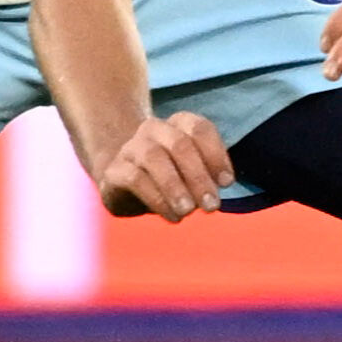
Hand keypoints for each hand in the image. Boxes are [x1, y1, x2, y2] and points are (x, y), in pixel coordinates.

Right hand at [89, 107, 234, 222]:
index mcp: (178, 124)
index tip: (226, 183)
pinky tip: (172, 217)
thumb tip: (220, 185)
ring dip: (175, 186)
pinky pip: (135, 178)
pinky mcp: (114, 170)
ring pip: (154, 157)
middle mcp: (154, 129)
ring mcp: (131, 147)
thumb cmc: (169, 177)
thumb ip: (207, 176)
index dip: (216, 154)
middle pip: (179, 143)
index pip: (200, 128)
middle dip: (198, 176)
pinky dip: (157, 199)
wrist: (123, 184)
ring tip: (188, 211)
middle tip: (211, 206)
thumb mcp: (192, 174)